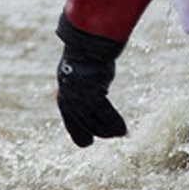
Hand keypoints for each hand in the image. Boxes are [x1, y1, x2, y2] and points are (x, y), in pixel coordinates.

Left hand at [56, 29, 126, 146]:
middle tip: (108, 137)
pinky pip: (105, 113)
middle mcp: (71, 99)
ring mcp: (82, 98)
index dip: (78, 131)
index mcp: (65, 94)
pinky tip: (123, 130)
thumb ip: (83, 84)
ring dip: (108, 129)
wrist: (85, 47)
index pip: (70, 118)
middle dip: (95, 132)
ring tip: (120, 134)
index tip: (86, 142)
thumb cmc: (84, 57)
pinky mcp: (94, 95)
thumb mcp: (79, 72)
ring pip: (95, 120)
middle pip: (83, 122)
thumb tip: (92, 85)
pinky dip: (114, 123)